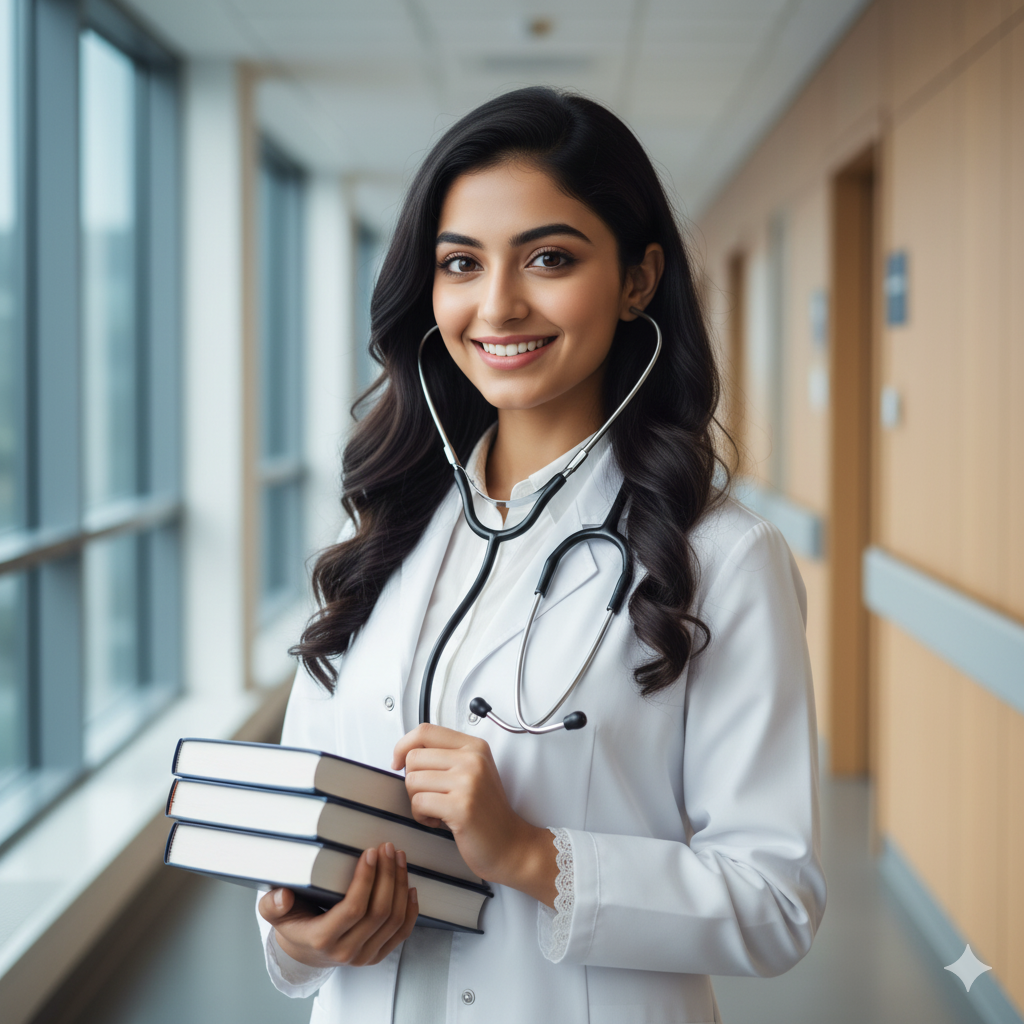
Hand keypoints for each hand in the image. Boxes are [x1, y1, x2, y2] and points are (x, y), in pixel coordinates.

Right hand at [258, 842, 417, 967]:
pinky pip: (401, 934)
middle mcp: (346, 952)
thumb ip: (273, 904)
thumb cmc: (292, 923)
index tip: (371, 852)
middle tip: (388, 848)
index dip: (366, 879)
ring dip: (400, 886)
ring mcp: (364, 956)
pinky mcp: (377, 955)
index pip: (354, 909)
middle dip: (388, 875)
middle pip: (379, 912)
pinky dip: (410, 909)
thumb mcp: (274, 912)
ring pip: (394, 921)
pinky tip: (410, 887)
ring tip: (398, 859)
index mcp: (322, 939)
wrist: (303, 951)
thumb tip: (283, 896)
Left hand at [392, 724, 556, 906]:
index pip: (425, 731)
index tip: (398, 761)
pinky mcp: (461, 806)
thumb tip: (406, 752)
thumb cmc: (487, 813)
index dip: (403, 745)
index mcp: (474, 746)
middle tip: (429, 796)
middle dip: (412, 781)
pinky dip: (420, 816)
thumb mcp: (472, 772)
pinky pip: (418, 802)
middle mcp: (472, 759)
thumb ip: (446, 757)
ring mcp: (468, 781)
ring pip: (412, 780)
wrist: (511, 844)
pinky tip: (437, 821)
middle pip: (414, 757)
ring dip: (416, 801)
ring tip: (435, 810)